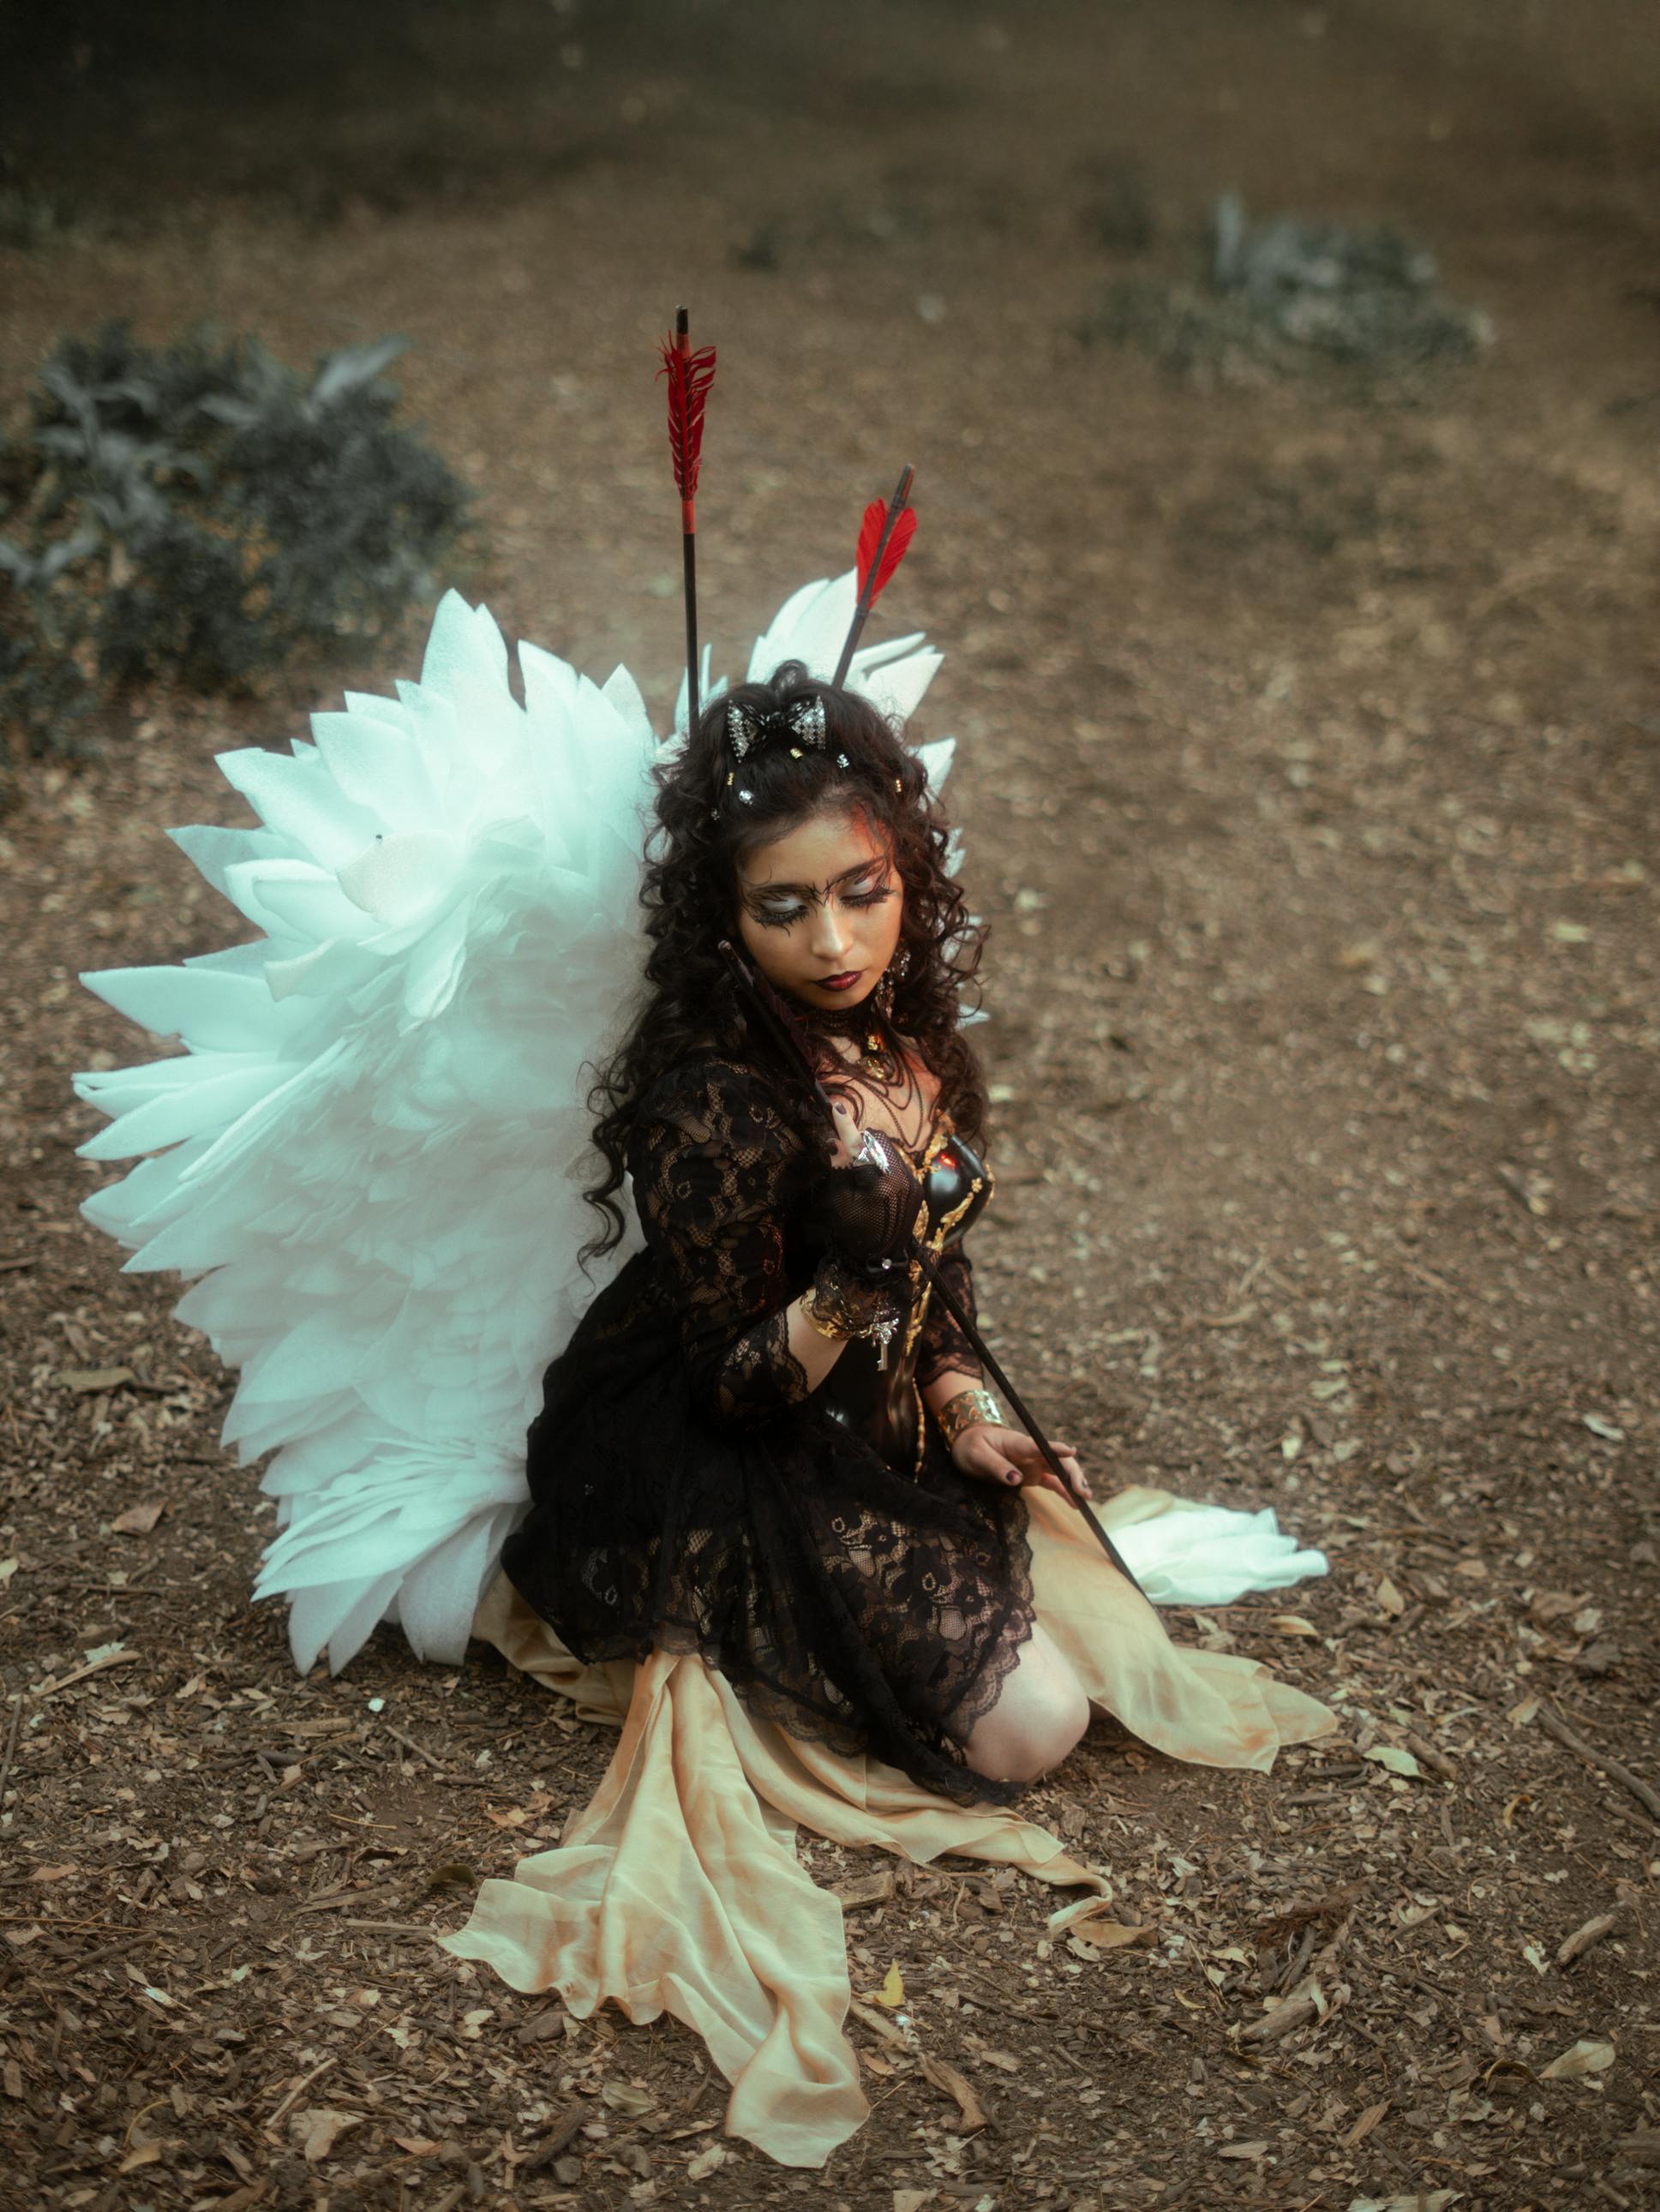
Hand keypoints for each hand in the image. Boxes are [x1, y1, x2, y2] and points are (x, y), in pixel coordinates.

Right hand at [801, 1098, 922, 1274]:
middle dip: (859, 1140)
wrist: (883, 1259)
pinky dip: (881, 1163)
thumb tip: (834, 1141)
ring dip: (871, 1151)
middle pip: (876, 1141)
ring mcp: (912, 1182)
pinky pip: (896, 1162)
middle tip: (844, 1153)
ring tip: (860, 1172)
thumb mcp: (840, 1202)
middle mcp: (901, 1178)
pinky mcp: (916, 1186)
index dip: (845, 1126)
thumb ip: (840, 1169)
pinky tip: (874, 1182)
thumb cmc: (855, 1232)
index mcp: (880, 1184)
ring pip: (887, 1149)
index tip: (836, 1106)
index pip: (859, 1146)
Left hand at [949, 1421, 1091, 1503]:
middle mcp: (1030, 1452)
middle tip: (1082, 1491)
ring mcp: (1033, 1463)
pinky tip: (1075, 1503)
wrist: (967, 1444)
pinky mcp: (1032, 1474)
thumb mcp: (977, 1455)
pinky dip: (1064, 1491)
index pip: (1039, 1445)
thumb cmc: (970, 1446)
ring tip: (1086, 1499)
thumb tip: (1016, 1480)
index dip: (1055, 1449)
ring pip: (1060, 1471)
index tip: (1071, 1451)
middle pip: (1057, 1460)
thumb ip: (997, 1466)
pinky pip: (1052, 1482)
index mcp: (1017, 1443)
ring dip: (1074, 1482)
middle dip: (1072, 1473)